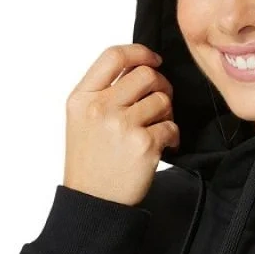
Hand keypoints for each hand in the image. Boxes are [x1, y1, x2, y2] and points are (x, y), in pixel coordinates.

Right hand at [63, 43, 179, 206]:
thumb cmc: (91, 159)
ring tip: (156, 128)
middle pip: (146, 74)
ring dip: (167, 113)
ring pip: (163, 99)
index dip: (140, 52)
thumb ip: (104, 91)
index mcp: (82, 97)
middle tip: (161, 102)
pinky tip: (163, 146)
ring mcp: (122, 126)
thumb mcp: (82, 118)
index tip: (154, 60)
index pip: (114, 56)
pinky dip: (172, 136)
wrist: (93, 201)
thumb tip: (142, 65)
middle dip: (161, 85)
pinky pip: (172, 126)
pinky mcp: (143, 145)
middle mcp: (100, 108)